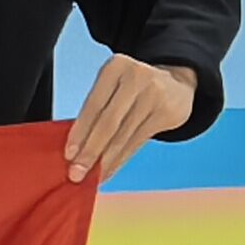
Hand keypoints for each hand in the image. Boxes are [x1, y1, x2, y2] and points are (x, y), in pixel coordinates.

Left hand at [65, 54, 193, 184]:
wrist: (175, 83)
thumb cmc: (132, 88)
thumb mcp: (113, 85)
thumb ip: (96, 109)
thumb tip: (73, 148)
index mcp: (116, 66)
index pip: (94, 104)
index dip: (80, 131)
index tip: (68, 154)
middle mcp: (137, 77)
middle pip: (109, 122)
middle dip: (90, 151)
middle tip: (76, 173)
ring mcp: (156, 95)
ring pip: (124, 136)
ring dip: (105, 161)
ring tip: (92, 177)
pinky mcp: (168, 113)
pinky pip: (137, 142)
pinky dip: (121, 160)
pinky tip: (109, 170)